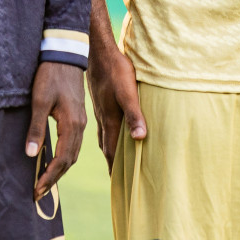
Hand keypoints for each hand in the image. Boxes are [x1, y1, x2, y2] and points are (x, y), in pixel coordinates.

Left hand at [26, 61, 86, 200]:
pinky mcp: (77, 116)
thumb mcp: (39, 101)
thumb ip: (36, 129)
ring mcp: (81, 121)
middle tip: (38, 193)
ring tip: (45, 181)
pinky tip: (54, 160)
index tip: (37, 190)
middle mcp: (80, 126)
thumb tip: (32, 155)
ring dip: (60, 169)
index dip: (49, 177)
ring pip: (73, 153)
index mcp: (72, 125)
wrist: (65, 55)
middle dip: (54, 178)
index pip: (62, 160)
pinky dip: (64, 157)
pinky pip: (73, 144)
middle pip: (69, 161)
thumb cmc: (51, 76)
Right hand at [88, 43, 146, 169]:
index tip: (118, 186)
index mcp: (109, 120)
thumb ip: (134, 114)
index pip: (112, 151)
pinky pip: (103, 126)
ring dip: (109, 151)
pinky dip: (107, 136)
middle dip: (112, 164)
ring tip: (114, 162)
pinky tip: (111, 132)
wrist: (99, 52)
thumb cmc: (116, 70)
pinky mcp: (100, 102)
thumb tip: (140, 138)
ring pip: (104, 137)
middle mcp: (103, 119)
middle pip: (107, 148)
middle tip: (116, 180)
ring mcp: (100, 110)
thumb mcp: (128, 91)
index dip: (115, 169)